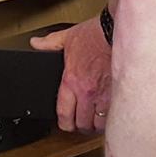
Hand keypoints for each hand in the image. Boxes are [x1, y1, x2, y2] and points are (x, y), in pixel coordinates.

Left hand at [30, 17, 110, 132]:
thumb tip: (37, 43)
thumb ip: (51, 43)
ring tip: (98, 120)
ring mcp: (103, 95)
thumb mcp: (69, 37)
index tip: (68, 124)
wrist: (118, 30)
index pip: (64, 113)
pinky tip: (112, 114)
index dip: (65, 124)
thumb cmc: (96, 33)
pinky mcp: (118, 94)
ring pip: (98, 124)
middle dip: (82, 125)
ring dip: (97, 124)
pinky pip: (114, 116)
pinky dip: (112, 118)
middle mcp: (86, 91)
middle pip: (82, 123)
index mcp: (71, 80)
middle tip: (84, 122)